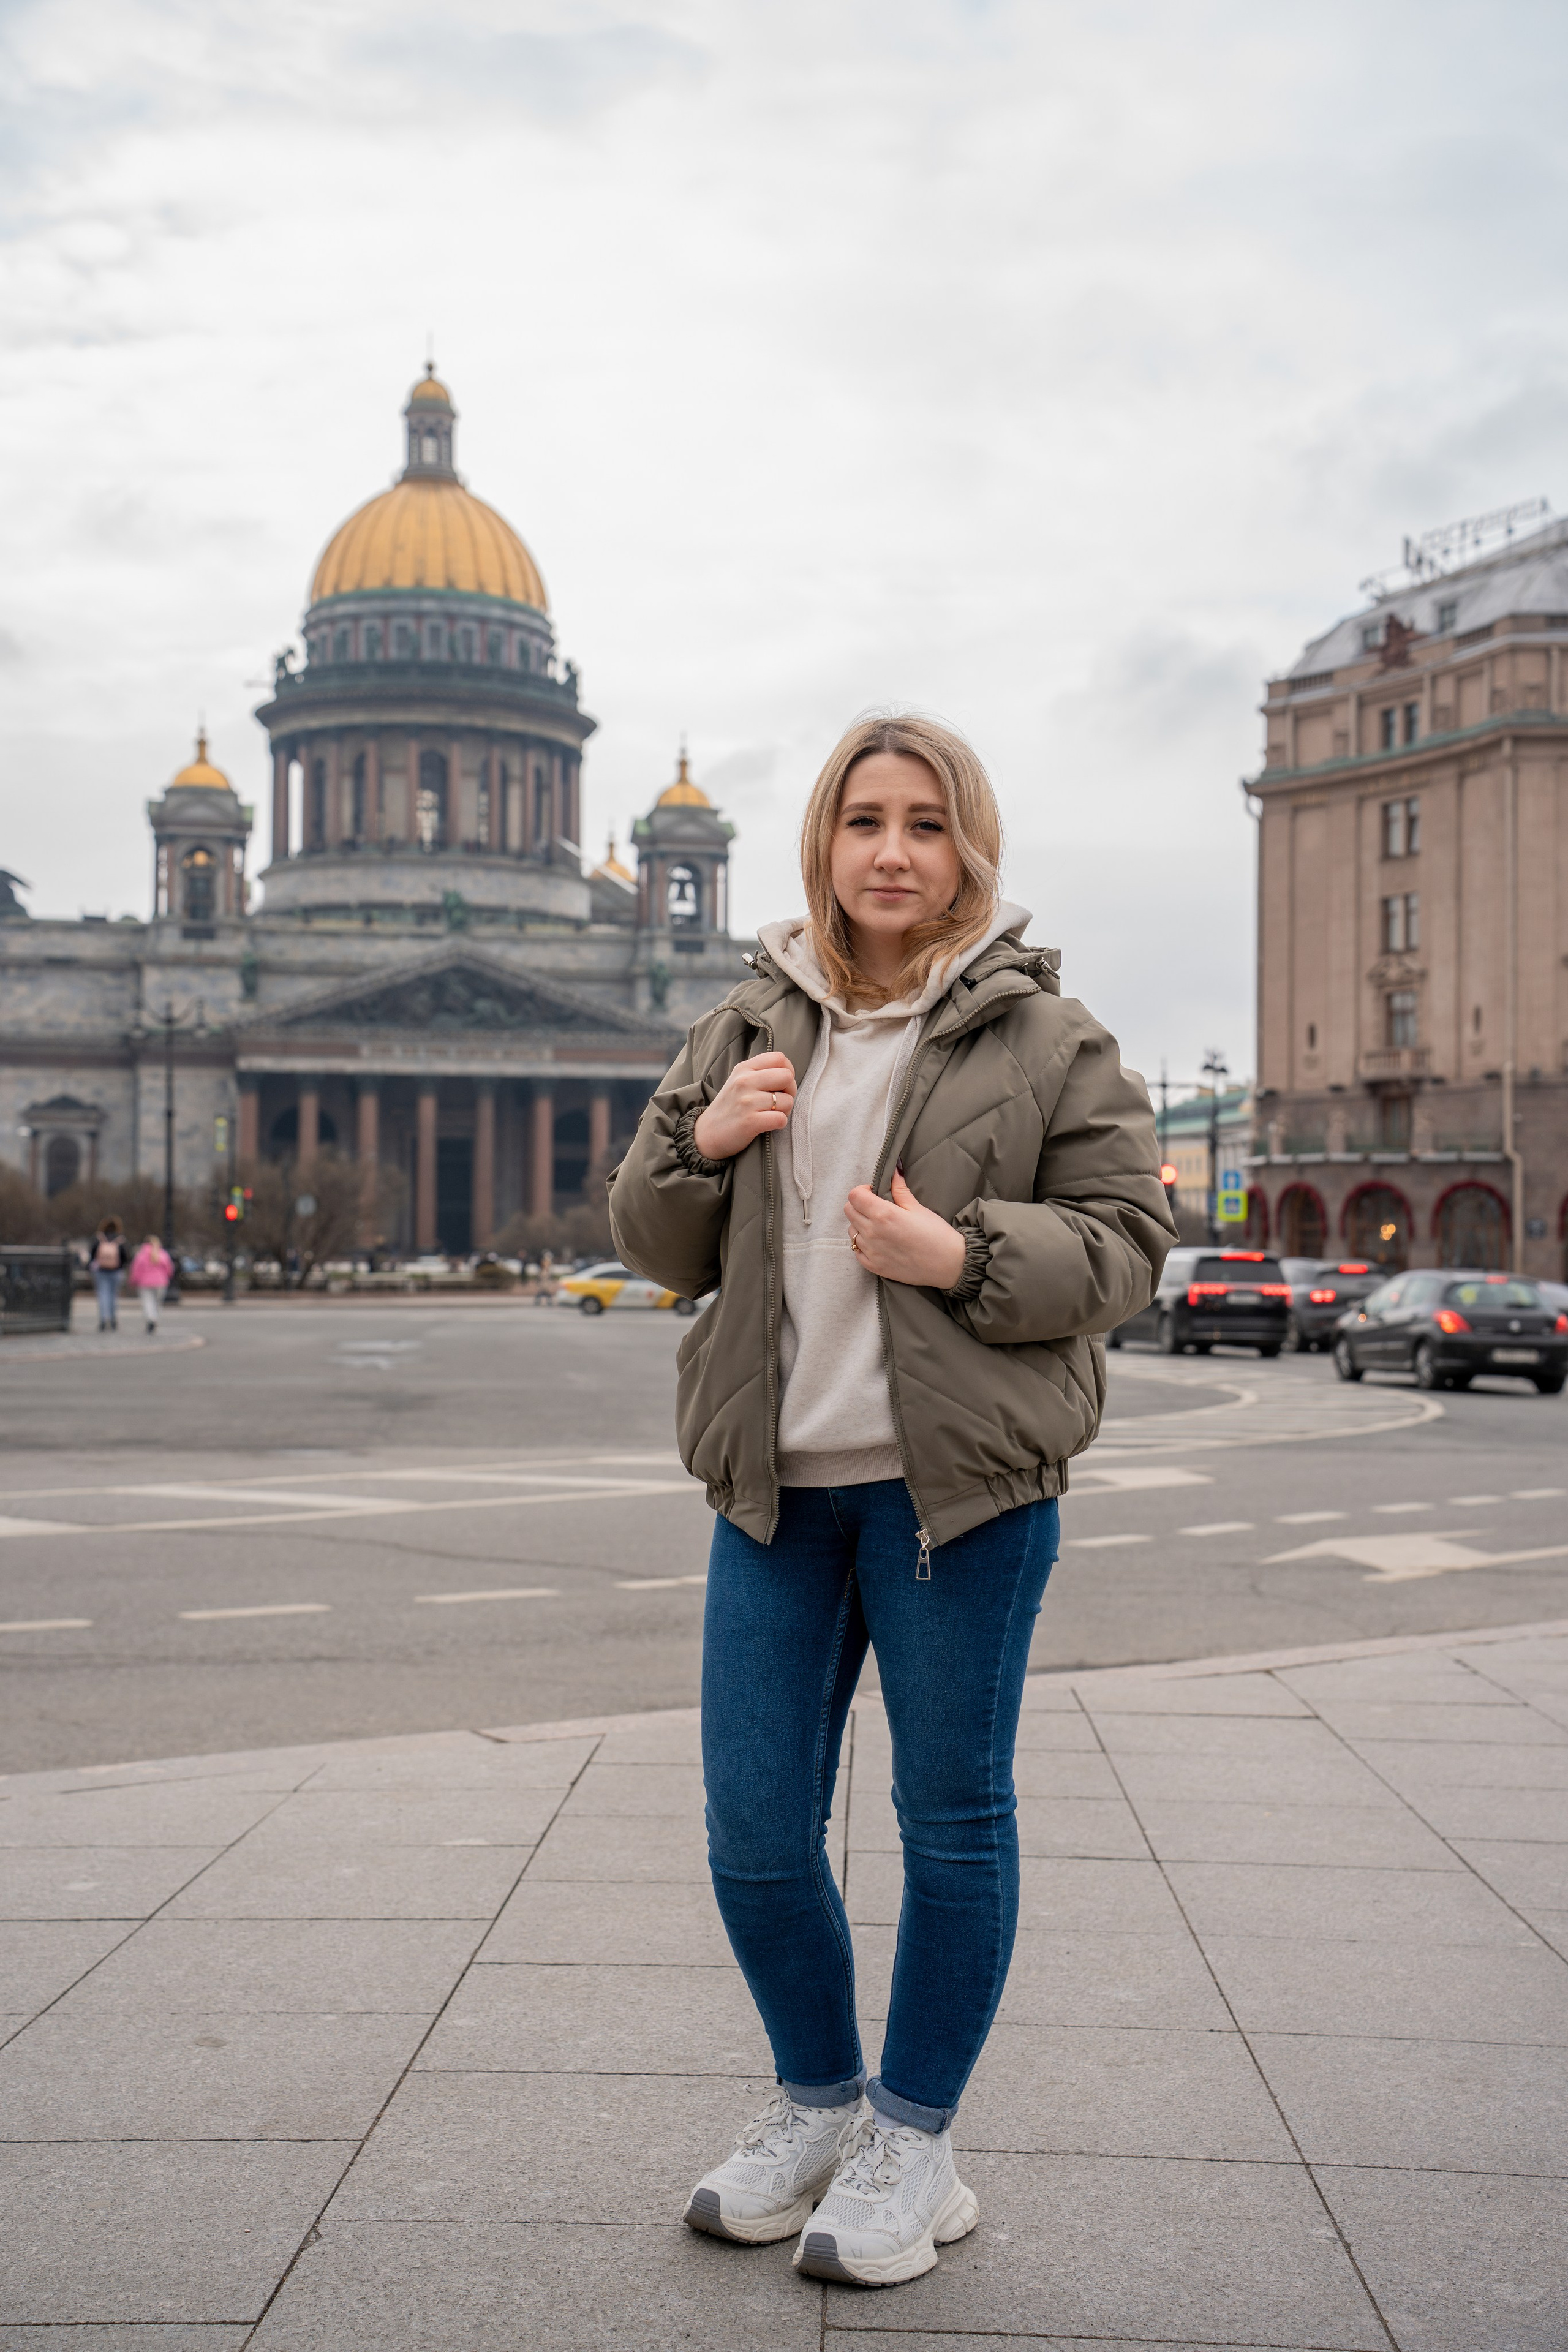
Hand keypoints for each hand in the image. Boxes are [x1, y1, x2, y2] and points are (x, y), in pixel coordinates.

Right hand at [692, 1051, 797, 1161]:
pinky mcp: (750, 1121)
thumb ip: (760, 1073)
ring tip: (770, 1114)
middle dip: (790, 1091)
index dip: (788, 1071)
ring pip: (787, 1101)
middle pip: (787, 1077)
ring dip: (784, 1111)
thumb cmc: (729, 1107)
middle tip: (779, 1101)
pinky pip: (781, 1119)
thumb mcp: (739, 1081)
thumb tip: (788, 1073)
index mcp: (744, 1069)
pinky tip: (767, 1124)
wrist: (706, 1134)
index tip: (781, 1084)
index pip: (779, 1058)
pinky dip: (779, 1124)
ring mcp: (747, 1101)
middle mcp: (744, 1081)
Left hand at [844, 1167, 966, 1289]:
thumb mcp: (918, 1208)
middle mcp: (872, 1233)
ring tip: (878, 1226)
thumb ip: (899, 1189)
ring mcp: (871, 1251)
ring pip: (851, 1231)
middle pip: (849, 1211)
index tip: (874, 1193)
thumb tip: (893, 1171)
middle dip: (859, 1205)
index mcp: (883, 1214)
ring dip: (860, 1224)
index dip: (863, 1190)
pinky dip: (862, 1244)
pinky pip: (856, 1251)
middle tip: (876, 1207)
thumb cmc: (937, 1234)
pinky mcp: (874, 1267)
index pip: (854, 1195)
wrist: (949, 1265)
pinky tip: (878, 1242)